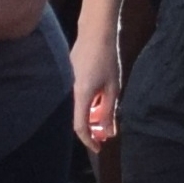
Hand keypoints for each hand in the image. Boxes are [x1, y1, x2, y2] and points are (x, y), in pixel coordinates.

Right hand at [72, 28, 122, 145]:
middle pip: (79, 118)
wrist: (95, 33)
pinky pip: (79, 96)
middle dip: (93, 129)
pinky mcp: (71, 76)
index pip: (80, 127)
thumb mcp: (113, 89)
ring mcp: (70, 83)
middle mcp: (72, 91)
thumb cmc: (107, 59)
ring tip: (107, 115)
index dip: (89, 140)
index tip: (99, 148)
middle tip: (107, 133)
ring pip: (80, 107)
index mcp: (81, 95)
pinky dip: (89, 103)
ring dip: (92, 115)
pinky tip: (101, 98)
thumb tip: (109, 132)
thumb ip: (110, 112)